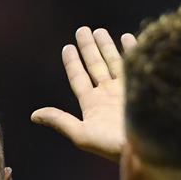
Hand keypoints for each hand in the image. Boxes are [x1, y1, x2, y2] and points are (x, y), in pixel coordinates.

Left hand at [31, 26, 135, 161]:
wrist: (146, 150)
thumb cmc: (112, 146)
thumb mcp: (81, 134)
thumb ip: (60, 120)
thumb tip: (34, 115)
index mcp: (93, 105)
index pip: (79, 78)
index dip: (72, 63)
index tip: (68, 47)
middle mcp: (108, 96)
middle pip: (96, 66)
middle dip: (89, 48)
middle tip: (82, 29)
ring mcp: (126, 91)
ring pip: (113, 62)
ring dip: (107, 46)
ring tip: (100, 30)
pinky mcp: (144, 87)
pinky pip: (135, 64)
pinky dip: (131, 50)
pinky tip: (127, 37)